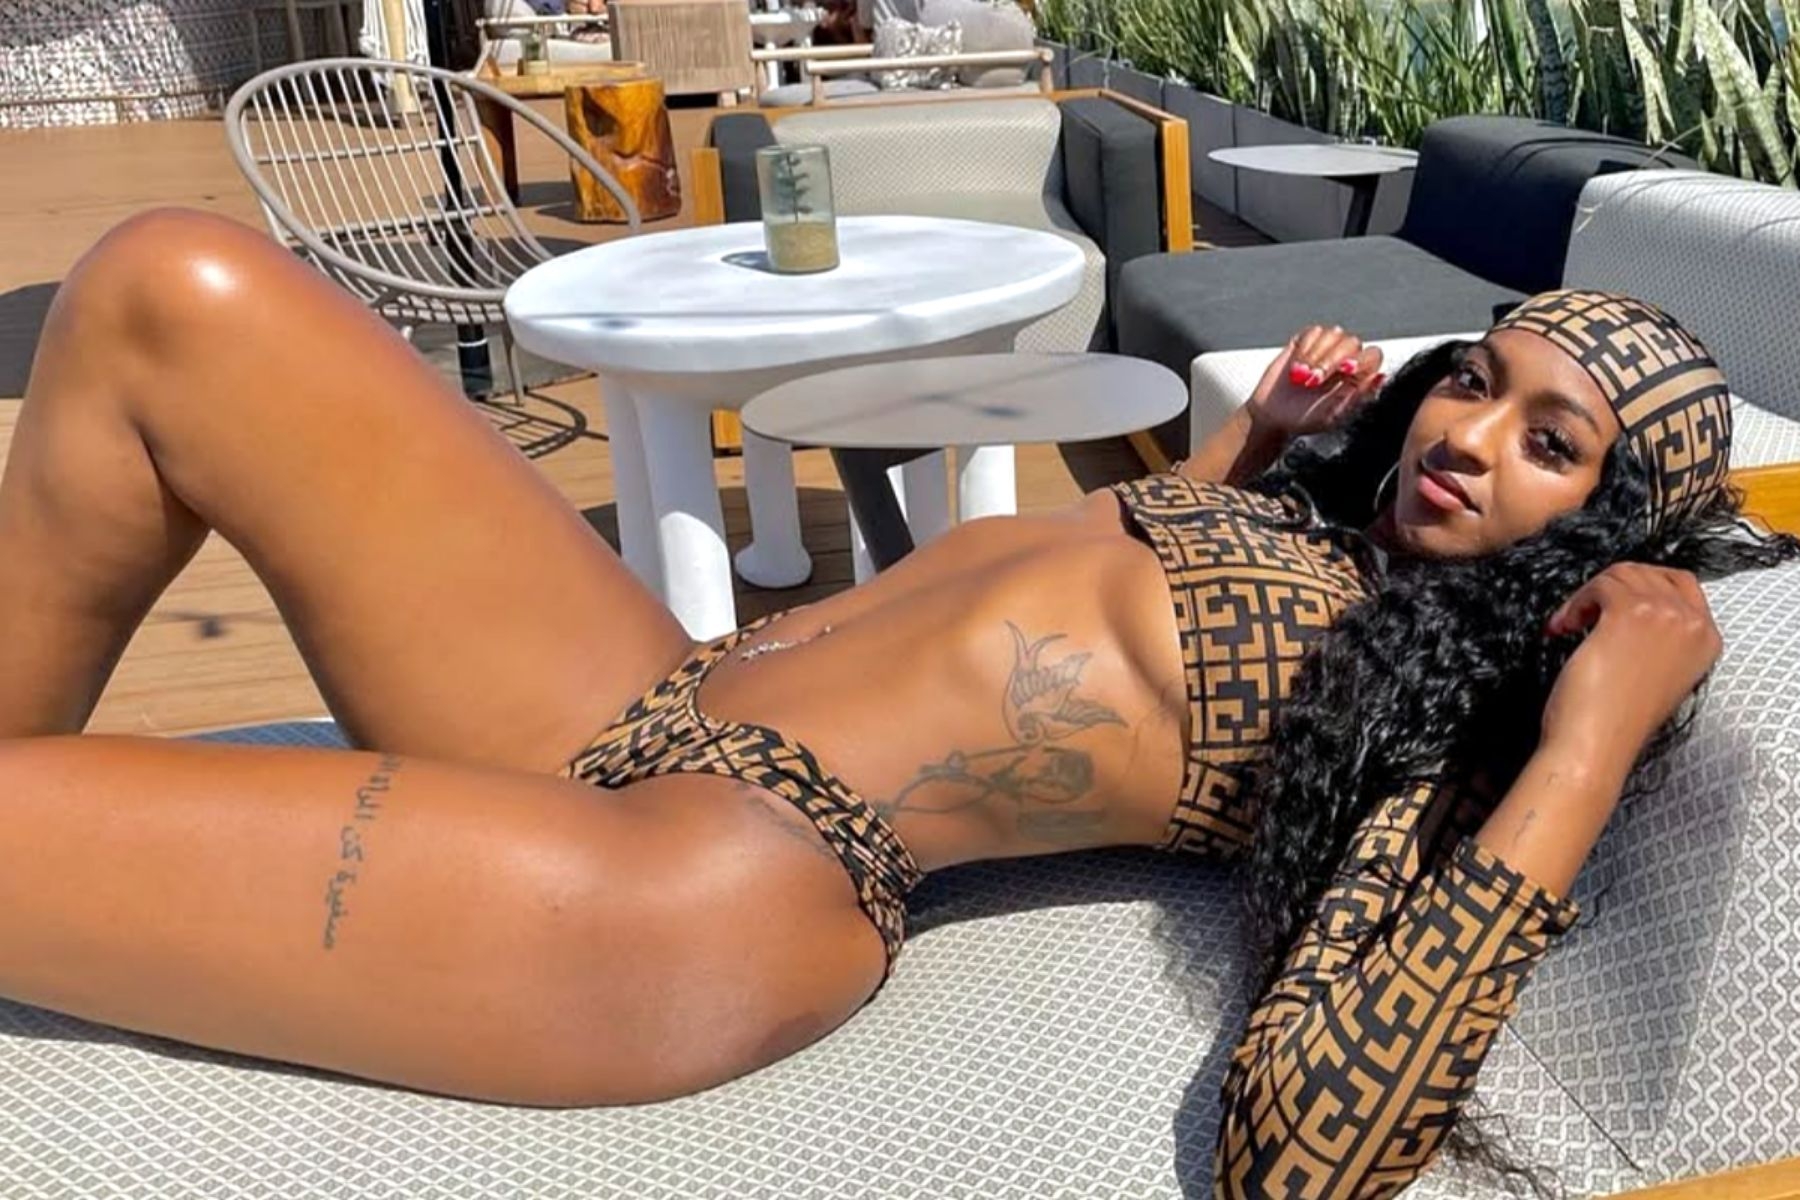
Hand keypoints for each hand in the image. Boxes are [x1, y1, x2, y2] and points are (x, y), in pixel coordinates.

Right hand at [1246, 325, 1386, 439]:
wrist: (1271, 416)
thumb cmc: (1304, 419)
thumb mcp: (1332, 415)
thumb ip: (1358, 397)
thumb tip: (1381, 377)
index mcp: (1358, 377)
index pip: (1372, 356)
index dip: (1361, 359)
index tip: (1345, 369)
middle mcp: (1345, 359)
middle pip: (1352, 343)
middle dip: (1331, 360)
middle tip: (1312, 381)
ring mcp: (1326, 348)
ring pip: (1333, 334)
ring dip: (1316, 355)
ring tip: (1301, 377)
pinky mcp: (1305, 342)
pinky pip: (1313, 333)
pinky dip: (1304, 348)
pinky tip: (1296, 367)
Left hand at [1538, 564, 1722, 775]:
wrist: (1598, 742)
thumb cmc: (1617, 717)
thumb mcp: (1658, 670)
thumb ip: (1661, 635)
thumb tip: (1630, 601)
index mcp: (1708, 640)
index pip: (1681, 583)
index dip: (1640, 587)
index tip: (1610, 605)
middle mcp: (1694, 624)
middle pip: (1649, 573)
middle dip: (1609, 589)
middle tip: (1584, 616)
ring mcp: (1665, 615)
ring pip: (1621, 575)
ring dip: (1587, 596)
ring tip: (1569, 625)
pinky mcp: (1631, 612)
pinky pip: (1600, 585)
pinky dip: (1575, 602)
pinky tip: (1562, 628)